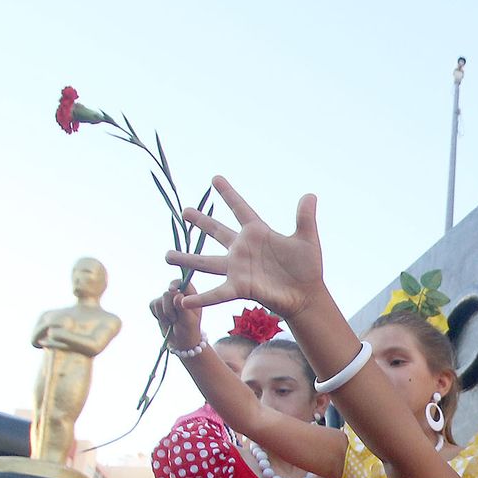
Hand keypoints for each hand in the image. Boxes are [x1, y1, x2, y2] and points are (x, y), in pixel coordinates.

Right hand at [150, 280, 201, 349]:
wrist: (180, 341)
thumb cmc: (189, 331)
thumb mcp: (189, 321)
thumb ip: (183, 308)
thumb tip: (177, 295)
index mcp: (191, 295)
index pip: (182, 282)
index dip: (175, 284)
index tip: (171, 290)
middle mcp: (179, 294)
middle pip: (167, 294)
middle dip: (169, 309)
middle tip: (176, 319)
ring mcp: (167, 299)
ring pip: (158, 301)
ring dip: (164, 315)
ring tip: (172, 321)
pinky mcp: (158, 304)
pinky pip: (152, 305)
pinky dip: (158, 315)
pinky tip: (165, 321)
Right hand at [166, 178, 325, 319]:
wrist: (307, 295)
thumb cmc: (308, 268)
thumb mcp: (307, 239)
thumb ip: (305, 217)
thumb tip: (310, 195)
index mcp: (258, 233)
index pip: (240, 208)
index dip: (228, 194)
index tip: (215, 178)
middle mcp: (243, 249)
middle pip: (216, 231)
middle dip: (200, 221)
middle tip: (184, 211)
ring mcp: (238, 269)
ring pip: (206, 263)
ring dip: (186, 260)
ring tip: (167, 256)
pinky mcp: (239, 287)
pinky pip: (216, 293)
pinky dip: (201, 297)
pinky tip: (183, 299)